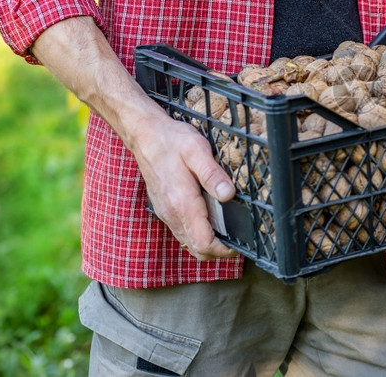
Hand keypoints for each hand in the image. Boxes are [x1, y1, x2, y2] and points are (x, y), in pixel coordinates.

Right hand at [30, 17, 237, 260]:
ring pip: (188, 242)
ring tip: (228, 230)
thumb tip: (229, 195)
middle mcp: (173, 214)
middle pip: (197, 249)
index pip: (204, 243)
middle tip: (238, 239)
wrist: (144, 134)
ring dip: (207, 242)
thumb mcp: (198, 151)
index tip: (241, 244)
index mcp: (183, 204)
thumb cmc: (173, 141)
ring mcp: (166, 213)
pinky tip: (210, 218)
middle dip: (218, 250)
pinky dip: (197, 233)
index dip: (224, 250)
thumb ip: (213, 174)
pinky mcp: (164, 208)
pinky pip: (182, 231)